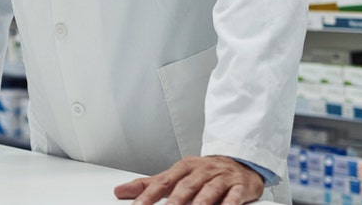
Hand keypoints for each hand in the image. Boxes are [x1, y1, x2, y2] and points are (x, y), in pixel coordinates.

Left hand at [114, 156, 263, 204]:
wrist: (239, 162)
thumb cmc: (204, 172)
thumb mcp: (176, 175)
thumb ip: (150, 185)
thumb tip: (121, 191)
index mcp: (184, 167)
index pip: (163, 183)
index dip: (149, 196)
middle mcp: (202, 170)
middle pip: (185, 186)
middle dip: (174, 201)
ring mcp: (221, 177)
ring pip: (209, 190)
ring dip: (201, 202)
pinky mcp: (240, 186)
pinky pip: (234, 195)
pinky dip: (229, 203)